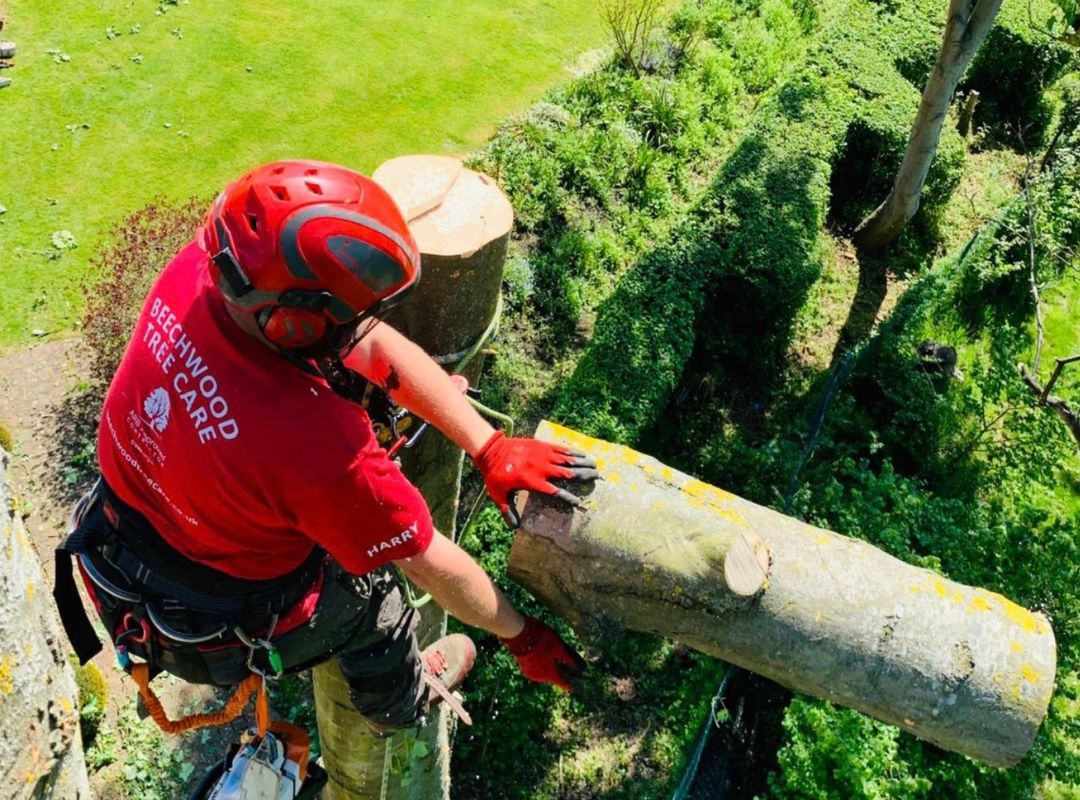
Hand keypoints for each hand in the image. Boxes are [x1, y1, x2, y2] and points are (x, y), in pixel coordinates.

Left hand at [472, 430, 597, 527]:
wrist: (492, 450)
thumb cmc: (495, 474)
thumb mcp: (499, 495)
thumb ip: (508, 511)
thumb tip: (513, 528)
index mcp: (533, 482)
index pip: (556, 492)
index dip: (568, 498)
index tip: (577, 502)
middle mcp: (542, 469)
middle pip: (568, 473)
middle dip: (584, 476)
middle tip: (597, 478)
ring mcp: (543, 455)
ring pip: (568, 459)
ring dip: (583, 462)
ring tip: (595, 466)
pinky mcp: (542, 445)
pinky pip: (561, 449)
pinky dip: (573, 452)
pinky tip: (582, 454)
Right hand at [500, 616, 585, 691]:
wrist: (518, 632)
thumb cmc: (541, 638)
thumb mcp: (559, 647)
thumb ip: (570, 658)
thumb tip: (583, 668)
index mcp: (550, 674)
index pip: (565, 684)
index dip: (575, 683)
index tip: (583, 681)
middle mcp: (540, 677)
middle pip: (557, 677)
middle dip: (568, 674)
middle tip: (579, 671)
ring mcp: (531, 672)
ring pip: (548, 672)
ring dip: (557, 668)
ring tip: (567, 663)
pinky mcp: (525, 667)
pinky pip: (540, 668)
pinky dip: (547, 665)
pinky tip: (553, 659)